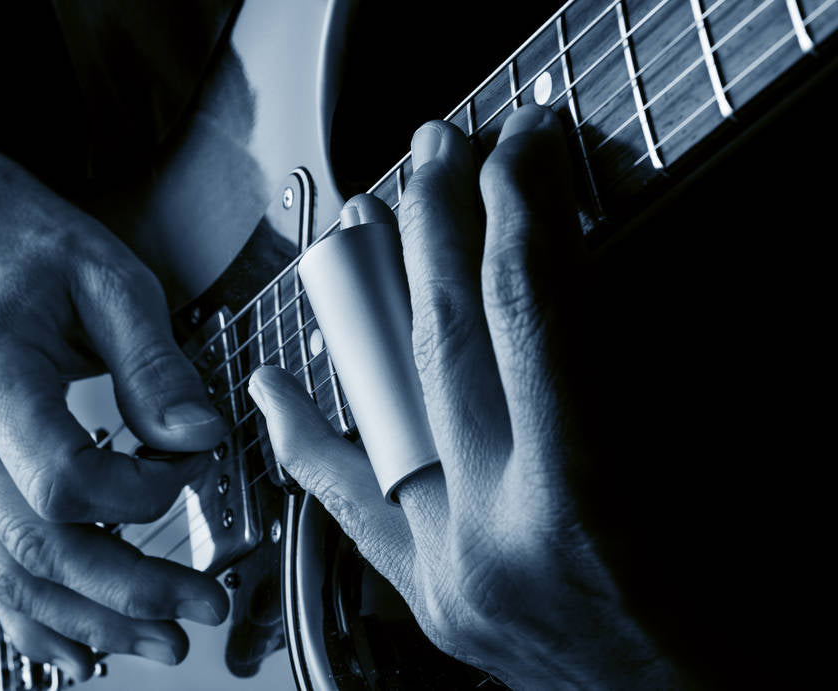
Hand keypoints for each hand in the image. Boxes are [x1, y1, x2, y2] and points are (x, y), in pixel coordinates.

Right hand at [0, 163, 229, 677]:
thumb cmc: (36, 252)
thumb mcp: (113, 282)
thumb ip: (157, 366)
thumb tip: (199, 437)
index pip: (59, 478)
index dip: (137, 495)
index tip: (191, 470)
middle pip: (41, 544)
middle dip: (129, 589)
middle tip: (201, 608)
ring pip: (16, 571)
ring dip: (92, 618)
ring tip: (160, 640)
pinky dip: (39, 615)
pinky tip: (81, 645)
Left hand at [249, 106, 681, 687]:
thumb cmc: (716, 603)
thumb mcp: (689, 460)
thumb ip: (609, 371)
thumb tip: (549, 271)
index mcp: (578, 499)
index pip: (528, 313)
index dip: (516, 211)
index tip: (513, 150)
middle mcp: (492, 534)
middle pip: (445, 339)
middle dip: (438, 225)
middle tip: (435, 151)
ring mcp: (443, 568)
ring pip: (383, 407)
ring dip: (376, 303)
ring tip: (369, 226)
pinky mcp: (424, 593)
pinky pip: (347, 505)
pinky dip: (308, 437)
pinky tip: (273, 389)